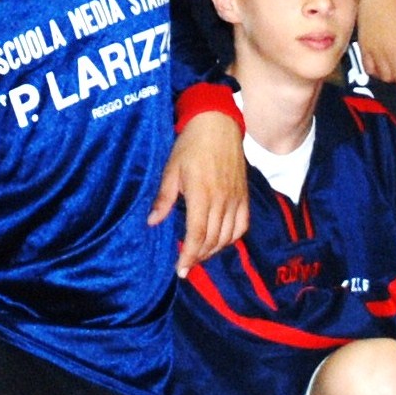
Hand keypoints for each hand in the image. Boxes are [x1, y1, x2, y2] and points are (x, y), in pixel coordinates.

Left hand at [153, 108, 248, 274]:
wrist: (217, 125)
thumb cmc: (190, 145)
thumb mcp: (171, 170)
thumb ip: (163, 199)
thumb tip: (152, 222)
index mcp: (202, 195)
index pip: (197, 235)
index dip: (189, 256)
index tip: (181, 269)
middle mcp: (222, 200)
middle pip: (212, 240)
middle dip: (198, 257)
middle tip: (186, 265)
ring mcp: (236, 198)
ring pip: (228, 236)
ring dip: (213, 250)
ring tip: (199, 254)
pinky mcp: (244, 195)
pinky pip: (242, 225)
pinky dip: (232, 238)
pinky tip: (220, 241)